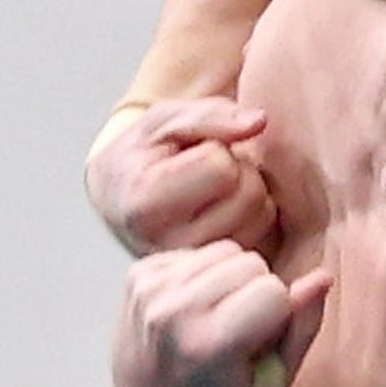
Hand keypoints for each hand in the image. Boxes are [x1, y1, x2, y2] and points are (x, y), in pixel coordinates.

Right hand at [85, 96, 278, 256]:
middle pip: (248, 194)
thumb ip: (209, 115)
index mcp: (147, 203)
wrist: (121, 200)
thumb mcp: (162, 121)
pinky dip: (253, 217)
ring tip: (214, 188)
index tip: (191, 152)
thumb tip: (259, 121)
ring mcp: (195, 264)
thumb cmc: (143, 154)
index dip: (216, 148)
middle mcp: (169, 244)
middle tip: (208, 168)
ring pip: (262, 216)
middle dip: (239, 170)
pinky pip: (264, 236)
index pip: (221, 166)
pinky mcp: (217, 271)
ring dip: (249, 193)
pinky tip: (223, 209)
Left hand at [112, 240, 330, 386]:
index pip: (273, 291)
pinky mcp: (137, 274)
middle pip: (250, 262)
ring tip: (217, 316)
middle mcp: (172, 312)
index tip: (258, 341)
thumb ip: (303, 328)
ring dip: (230, 278)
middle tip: (238, 329)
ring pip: (224, 250)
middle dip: (255, 290)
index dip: (278, 314)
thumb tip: (322, 277)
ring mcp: (150, 290)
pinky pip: (195, 252)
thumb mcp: (273, 382)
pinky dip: (203, 274)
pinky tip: (194, 307)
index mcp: (208, 345)